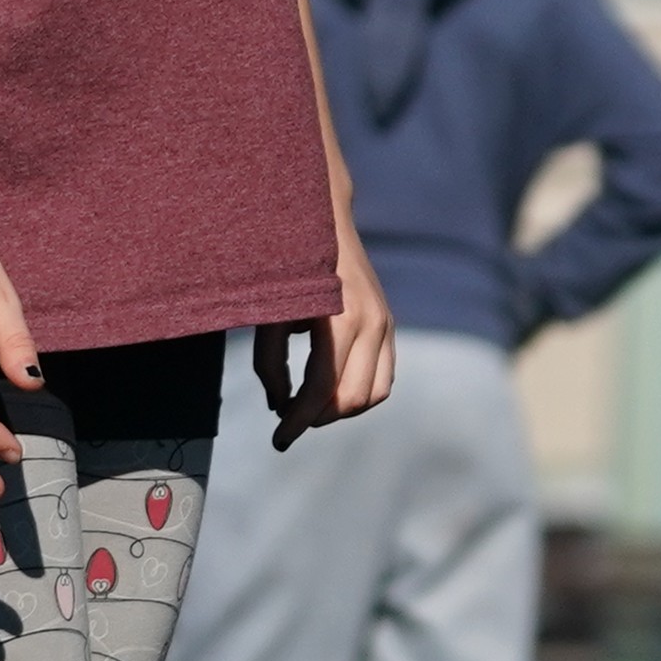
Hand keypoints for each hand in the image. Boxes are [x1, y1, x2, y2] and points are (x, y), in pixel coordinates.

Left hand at [262, 237, 399, 448]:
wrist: (324, 220)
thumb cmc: (290, 265)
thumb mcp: (272, 311)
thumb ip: (271, 363)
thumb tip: (279, 406)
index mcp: (342, 320)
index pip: (321, 391)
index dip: (297, 421)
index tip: (278, 440)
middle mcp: (374, 324)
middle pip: (352, 400)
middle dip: (318, 418)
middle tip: (287, 421)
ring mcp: (387, 323)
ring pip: (375, 393)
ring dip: (342, 409)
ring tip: (309, 406)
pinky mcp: (389, 323)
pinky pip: (384, 376)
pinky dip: (360, 392)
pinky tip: (330, 389)